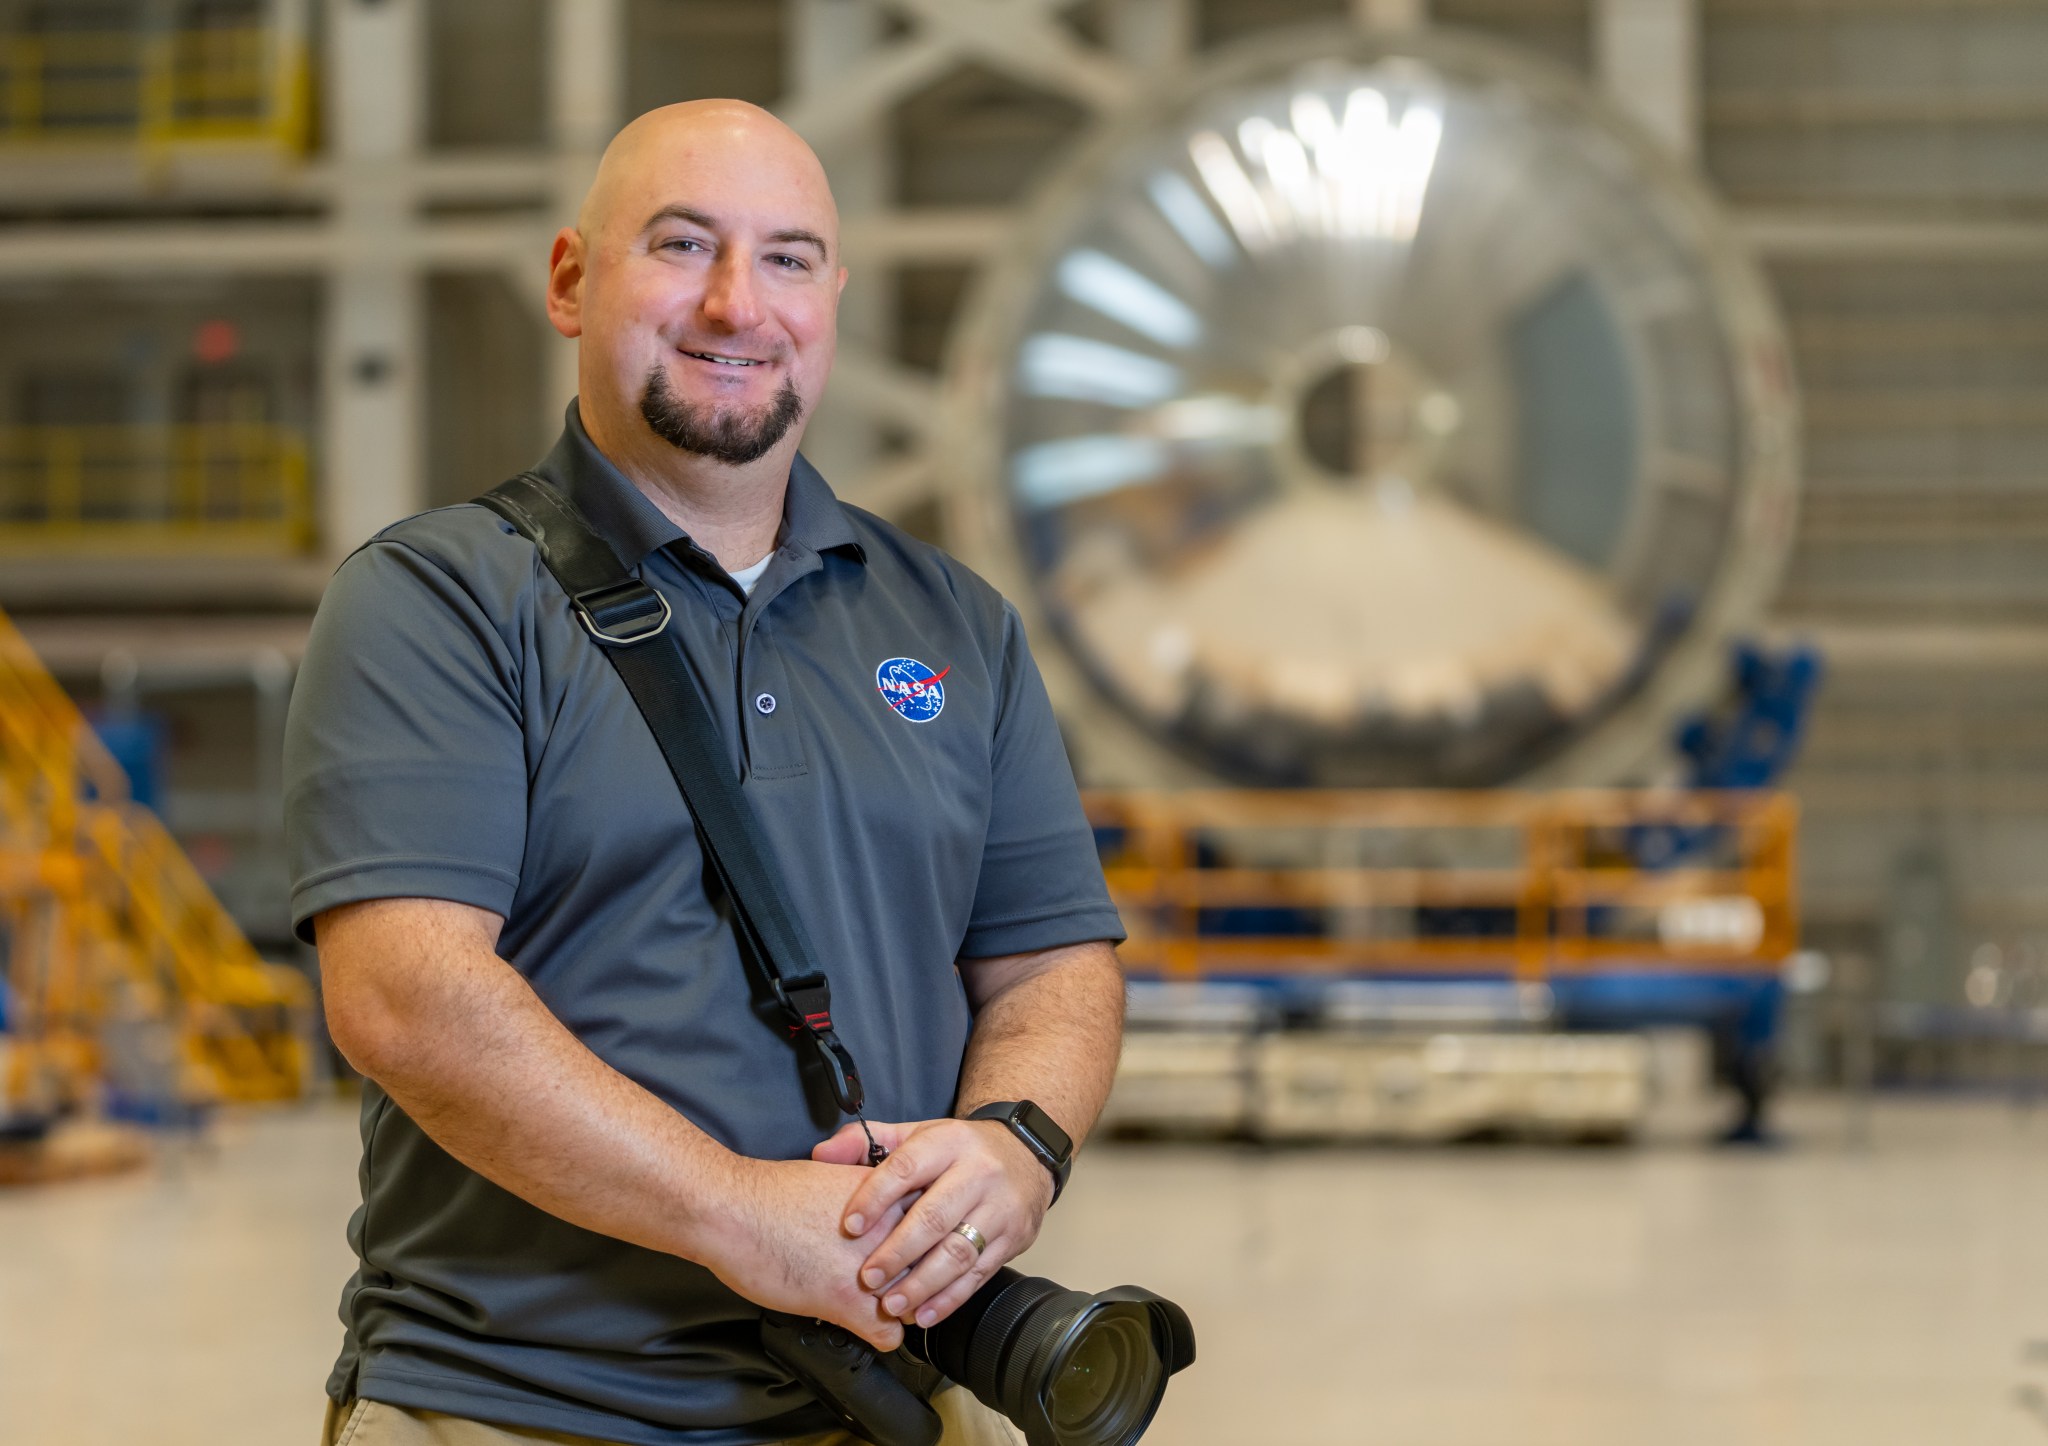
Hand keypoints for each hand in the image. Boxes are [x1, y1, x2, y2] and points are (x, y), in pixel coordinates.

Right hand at [696, 1157, 912, 1350]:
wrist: (733, 1210)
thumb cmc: (772, 1194)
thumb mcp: (837, 1176)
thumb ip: (872, 1197)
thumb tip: (882, 1213)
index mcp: (892, 1195)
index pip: (938, 1225)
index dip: (922, 1242)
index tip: (911, 1251)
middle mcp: (893, 1230)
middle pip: (931, 1266)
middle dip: (913, 1276)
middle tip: (889, 1280)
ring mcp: (876, 1268)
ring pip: (915, 1302)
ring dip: (896, 1307)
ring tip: (874, 1303)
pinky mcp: (852, 1302)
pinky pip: (890, 1334)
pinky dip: (878, 1335)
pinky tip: (860, 1323)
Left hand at [812, 1117, 1055, 1329]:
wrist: (1026, 1153)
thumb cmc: (959, 1150)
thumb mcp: (916, 1133)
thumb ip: (866, 1142)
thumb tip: (822, 1153)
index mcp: (949, 1143)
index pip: (908, 1168)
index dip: (876, 1197)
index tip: (850, 1226)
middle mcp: (979, 1173)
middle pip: (935, 1217)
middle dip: (898, 1252)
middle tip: (867, 1278)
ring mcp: (1000, 1208)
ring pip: (959, 1252)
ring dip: (922, 1285)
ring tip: (892, 1304)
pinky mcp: (1013, 1239)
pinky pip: (979, 1274)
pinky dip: (949, 1299)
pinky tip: (923, 1314)